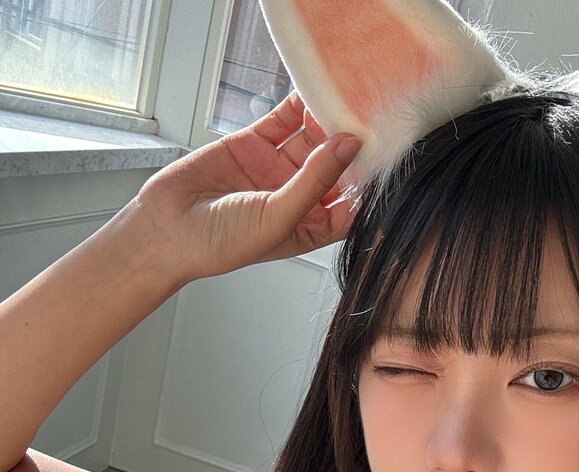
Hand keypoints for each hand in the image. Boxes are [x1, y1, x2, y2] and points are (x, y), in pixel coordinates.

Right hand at [122, 91, 362, 282]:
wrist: (168, 229)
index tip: (383, 158)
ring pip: (312, 140)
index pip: (351, 204)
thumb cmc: (221, 243)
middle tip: (366, 121)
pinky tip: (312, 93)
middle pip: (335, 167)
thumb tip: (348, 146)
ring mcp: (276, 170)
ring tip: (342, 102)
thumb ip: (316, 180)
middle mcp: (296, 198)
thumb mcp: (279, 216)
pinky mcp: (254, 145)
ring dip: (326, 123)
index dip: (368, 182)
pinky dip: (298, 106)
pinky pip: (283, 121)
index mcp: (310, 226)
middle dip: (350, 147)